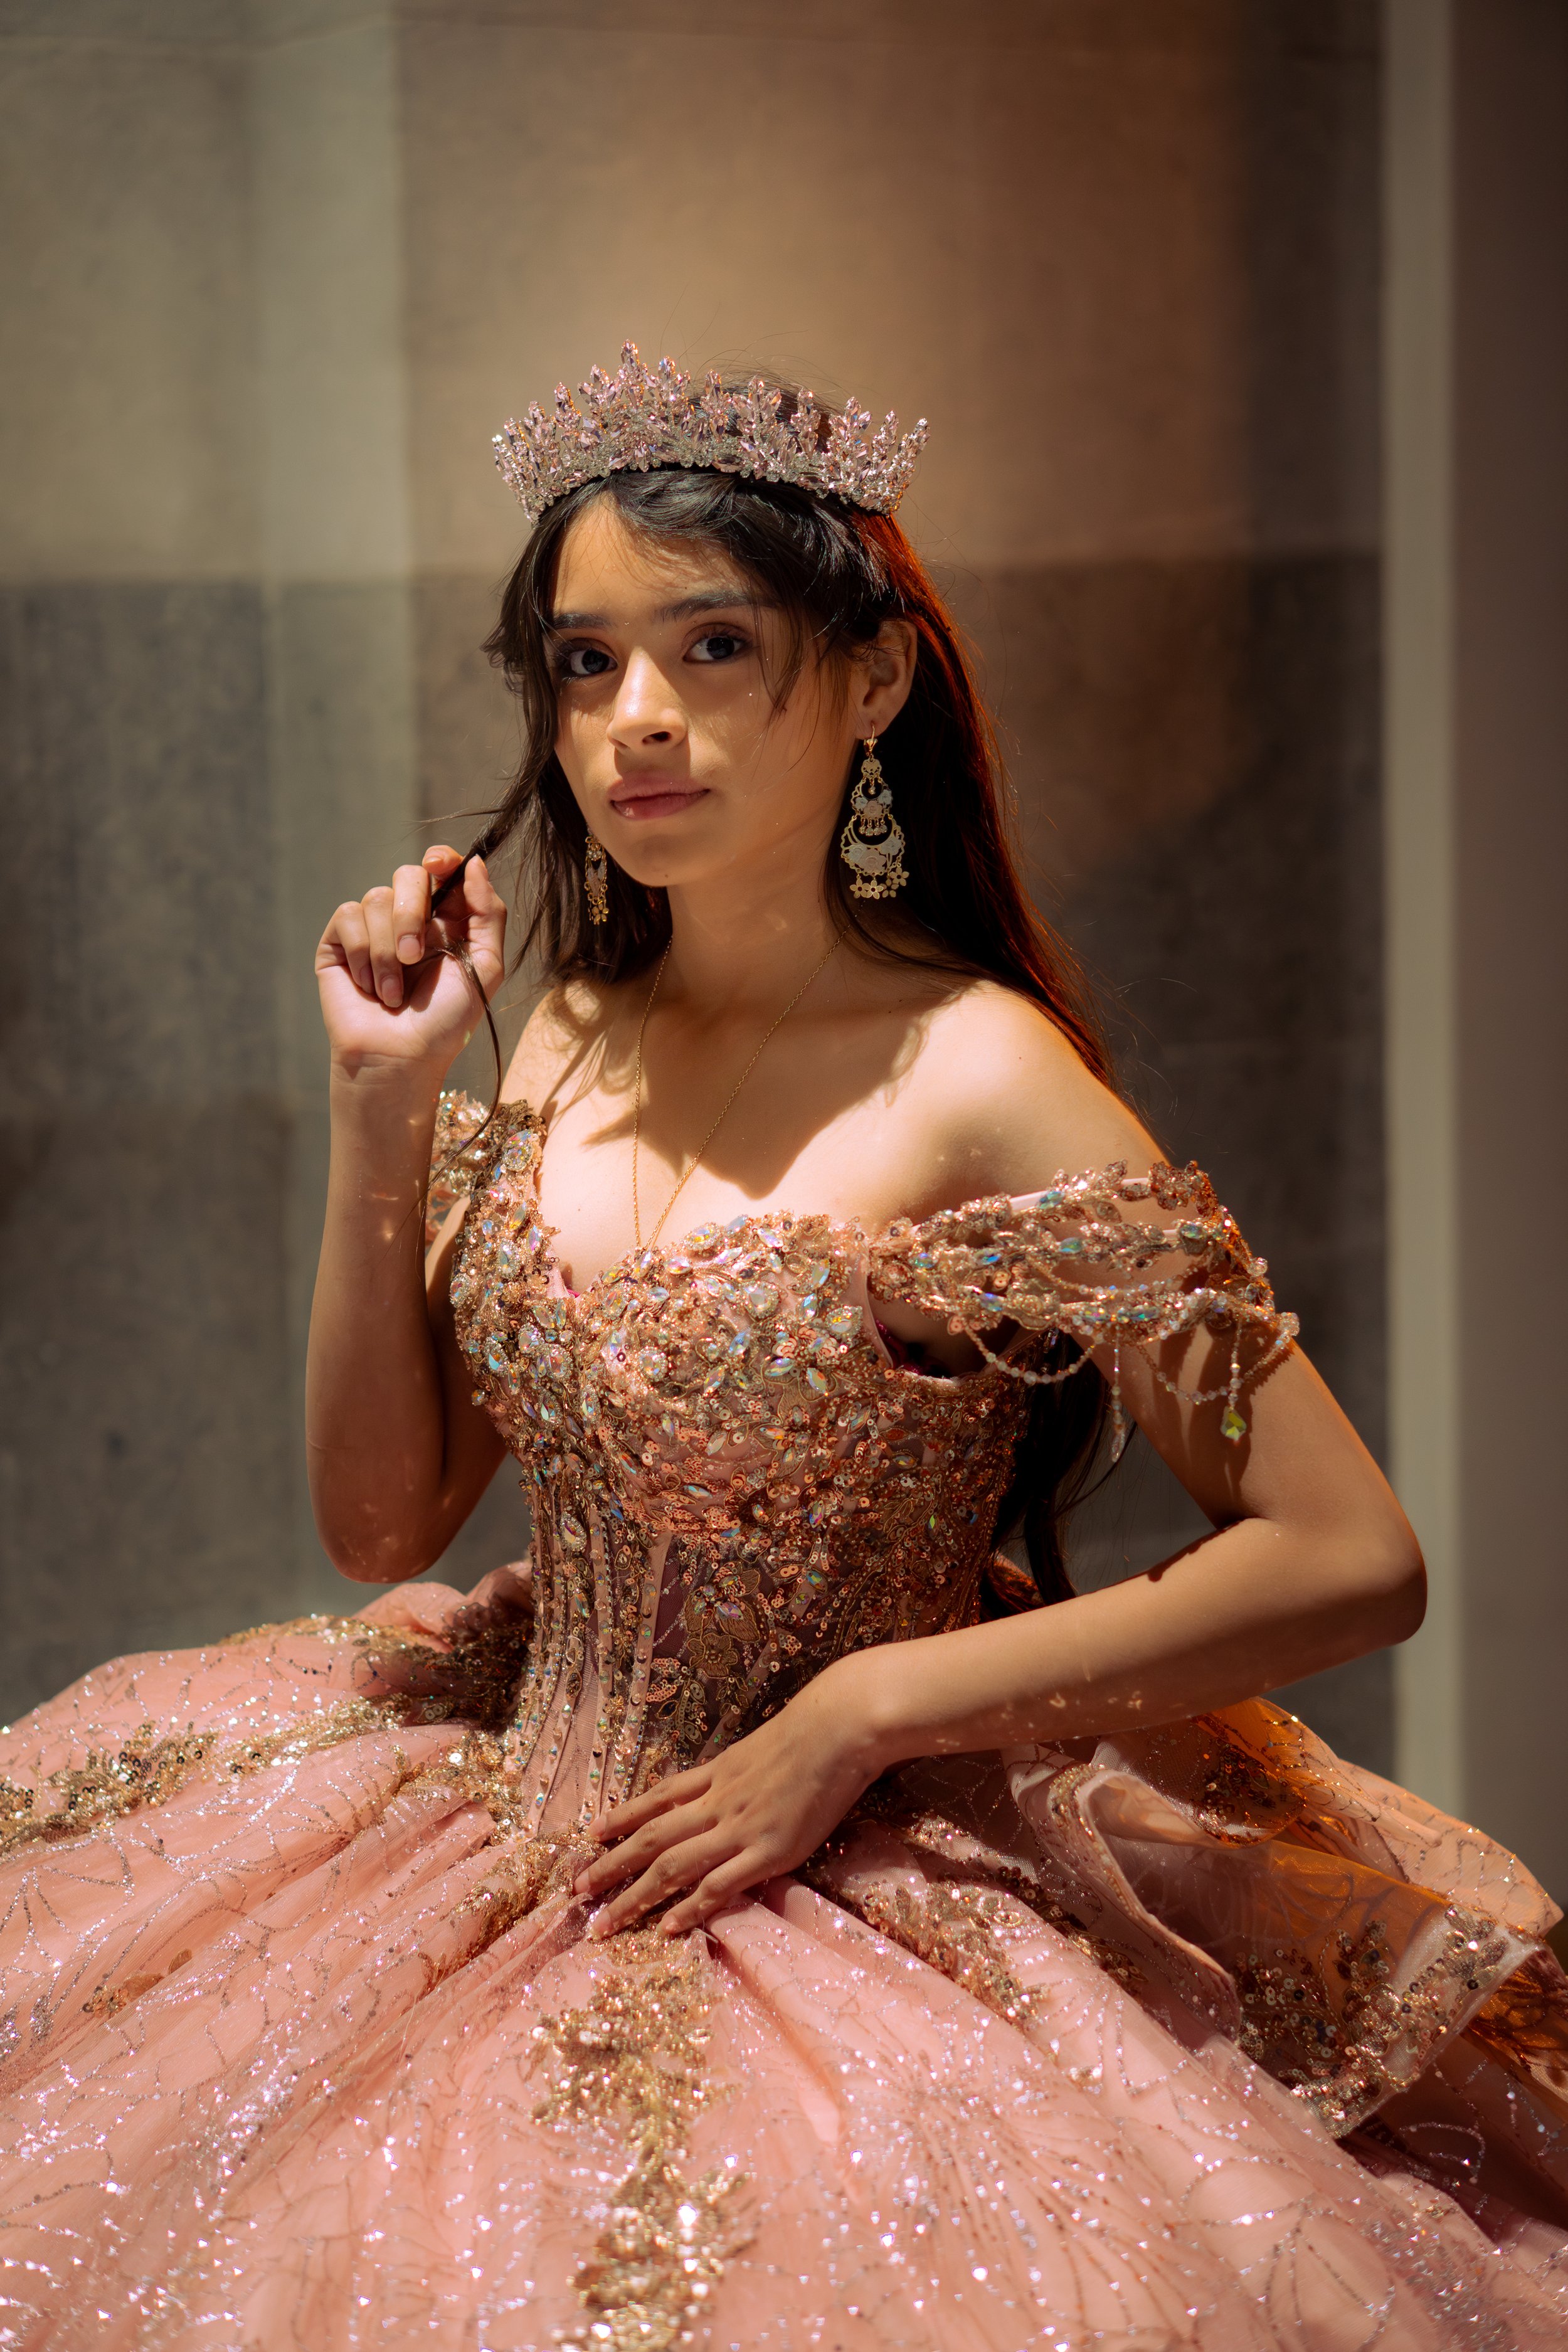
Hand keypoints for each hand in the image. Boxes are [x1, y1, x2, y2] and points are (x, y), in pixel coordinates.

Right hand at [316, 844, 506, 1079]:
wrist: (399, 1057)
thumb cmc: (445, 1022)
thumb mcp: (485, 968)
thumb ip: (488, 914)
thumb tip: (476, 863)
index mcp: (446, 921)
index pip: (443, 870)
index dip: (442, 859)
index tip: (440, 864)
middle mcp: (409, 919)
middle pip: (409, 875)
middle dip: (412, 912)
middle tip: (414, 956)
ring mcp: (373, 929)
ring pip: (377, 897)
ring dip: (387, 950)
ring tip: (393, 992)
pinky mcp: (340, 942)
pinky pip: (348, 915)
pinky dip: (362, 953)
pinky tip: (368, 987)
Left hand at [574, 1656, 885, 1936]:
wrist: (838, 1729)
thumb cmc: (808, 1734)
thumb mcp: (756, 1750)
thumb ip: (733, 1774)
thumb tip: (715, 1785)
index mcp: (715, 1775)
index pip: (657, 1799)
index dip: (622, 1817)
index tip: (590, 1836)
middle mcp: (717, 1803)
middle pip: (651, 1838)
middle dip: (610, 1867)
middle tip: (576, 1892)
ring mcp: (739, 1829)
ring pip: (673, 1867)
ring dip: (634, 1898)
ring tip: (604, 1924)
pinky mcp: (767, 1852)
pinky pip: (719, 1885)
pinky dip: (690, 1908)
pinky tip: (667, 1928)